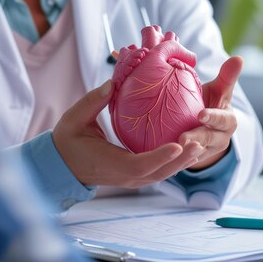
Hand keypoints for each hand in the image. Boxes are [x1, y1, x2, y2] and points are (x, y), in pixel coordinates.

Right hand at [53, 80, 204, 187]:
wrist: (62, 163)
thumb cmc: (67, 140)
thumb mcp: (75, 118)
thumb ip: (93, 101)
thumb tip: (112, 83)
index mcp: (111, 164)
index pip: (140, 165)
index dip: (160, 157)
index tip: (178, 145)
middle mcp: (124, 175)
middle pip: (158, 173)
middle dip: (180, 160)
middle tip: (199, 142)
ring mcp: (131, 178)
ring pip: (161, 174)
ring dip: (181, 162)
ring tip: (199, 143)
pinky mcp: (134, 175)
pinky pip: (157, 170)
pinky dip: (173, 162)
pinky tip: (187, 147)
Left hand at [178, 56, 242, 169]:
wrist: (204, 126)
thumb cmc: (210, 102)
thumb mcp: (219, 90)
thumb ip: (227, 76)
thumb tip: (239, 58)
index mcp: (228, 121)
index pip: (222, 119)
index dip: (212, 117)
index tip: (201, 114)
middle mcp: (219, 139)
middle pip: (207, 139)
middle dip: (196, 139)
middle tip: (182, 138)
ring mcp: (206, 152)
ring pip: (195, 154)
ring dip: (183, 153)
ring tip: (171, 149)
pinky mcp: (192, 160)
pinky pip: (182, 162)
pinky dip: (173, 160)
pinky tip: (160, 157)